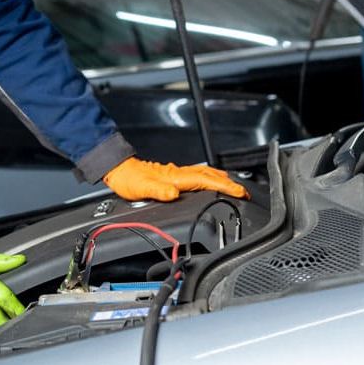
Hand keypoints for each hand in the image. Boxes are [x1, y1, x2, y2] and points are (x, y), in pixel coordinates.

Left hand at [103, 157, 249, 201]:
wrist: (119, 170)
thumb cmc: (129, 180)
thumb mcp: (141, 188)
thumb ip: (158, 191)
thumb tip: (173, 194)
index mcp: (175, 178)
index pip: (204, 181)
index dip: (223, 186)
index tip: (239, 191)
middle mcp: (178, 174)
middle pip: (209, 176)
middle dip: (228, 183)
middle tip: (244, 191)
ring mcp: (176, 174)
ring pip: (204, 174)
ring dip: (221, 179)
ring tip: (234, 185)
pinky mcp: (172, 175)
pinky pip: (197, 175)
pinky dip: (209, 178)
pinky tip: (209, 181)